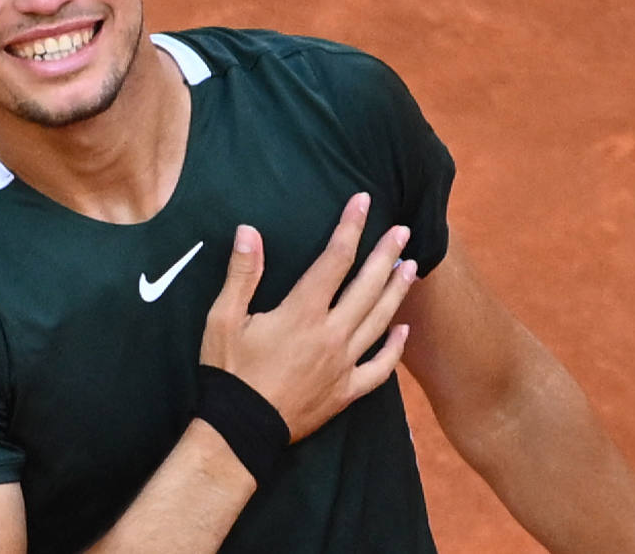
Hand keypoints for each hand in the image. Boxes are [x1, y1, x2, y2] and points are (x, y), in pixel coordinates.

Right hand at [199, 192, 417, 441]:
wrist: (239, 431)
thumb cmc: (229, 372)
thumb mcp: (222, 319)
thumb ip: (241, 274)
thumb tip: (248, 230)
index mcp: (302, 312)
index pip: (334, 259)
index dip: (350, 227)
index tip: (362, 201)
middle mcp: (330, 334)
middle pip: (367, 286)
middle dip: (386, 254)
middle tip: (402, 230)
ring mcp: (343, 364)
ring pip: (380, 321)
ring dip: (397, 291)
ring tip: (412, 267)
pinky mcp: (346, 391)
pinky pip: (380, 369)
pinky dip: (395, 348)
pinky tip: (404, 330)